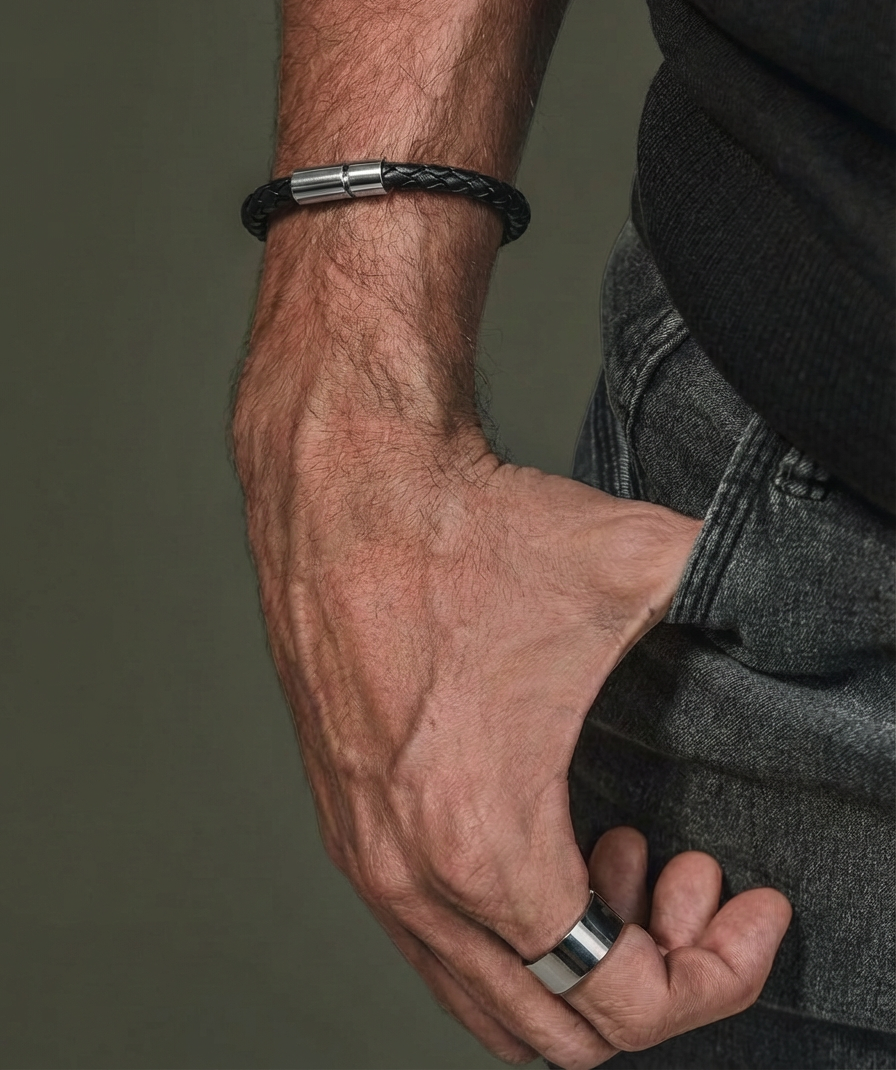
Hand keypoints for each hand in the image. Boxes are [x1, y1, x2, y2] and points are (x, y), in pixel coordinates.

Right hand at [233, 378, 789, 1068]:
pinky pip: (439, 946)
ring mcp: (370, 859)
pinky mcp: (350, 827)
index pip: (624, 1006)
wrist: (348, 487)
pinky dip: (511, 931)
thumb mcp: (637, 566)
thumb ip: (745, 594)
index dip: (720, 972)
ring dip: (576, 957)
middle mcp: (413, 877)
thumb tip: (815, 603)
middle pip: (557, 1032)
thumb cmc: (466, 536)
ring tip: (617, 858)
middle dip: (651, 973)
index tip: (751, 900)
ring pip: (488, 1003)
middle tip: (685, 878)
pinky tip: (546, 834)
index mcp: (486, 842)